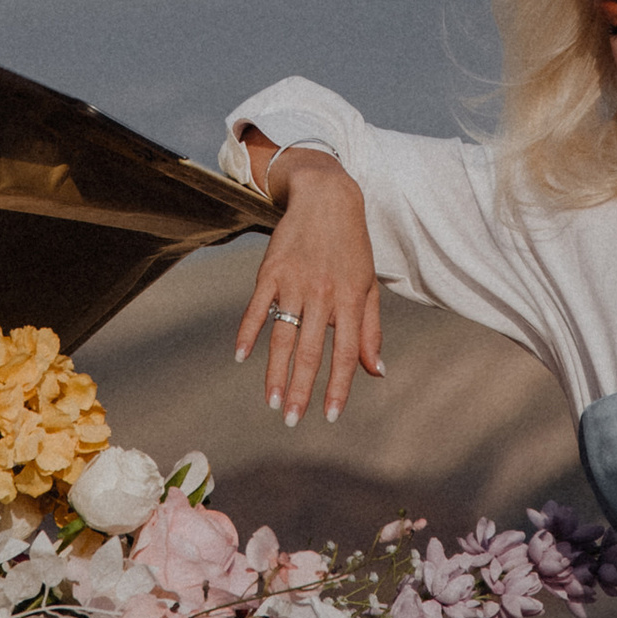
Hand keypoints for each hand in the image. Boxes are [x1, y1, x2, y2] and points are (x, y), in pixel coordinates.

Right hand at [234, 138, 383, 424]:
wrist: (327, 196)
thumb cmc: (352, 246)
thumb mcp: (368, 285)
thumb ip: (370, 330)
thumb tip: (376, 372)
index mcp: (350, 300)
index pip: (345, 353)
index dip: (339, 387)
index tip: (331, 416)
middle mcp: (322, 294)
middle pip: (310, 351)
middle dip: (301, 390)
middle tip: (292, 421)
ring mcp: (294, 282)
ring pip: (282, 337)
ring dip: (275, 373)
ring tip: (272, 402)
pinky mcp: (270, 270)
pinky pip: (257, 308)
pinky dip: (247, 332)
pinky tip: (239, 357)